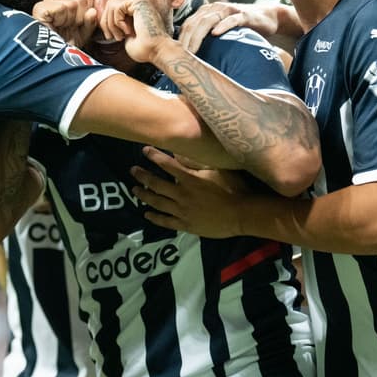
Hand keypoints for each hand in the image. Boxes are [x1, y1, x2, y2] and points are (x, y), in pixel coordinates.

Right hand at [32, 0, 96, 48]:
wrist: (51, 61)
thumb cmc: (64, 48)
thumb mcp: (83, 35)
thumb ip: (91, 22)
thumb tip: (93, 11)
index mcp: (68, 3)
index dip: (86, 13)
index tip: (79, 26)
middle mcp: (57, 0)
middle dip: (80, 17)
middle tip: (70, 28)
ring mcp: (47, 2)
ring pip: (72, 3)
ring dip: (70, 21)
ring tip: (63, 29)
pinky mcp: (40, 8)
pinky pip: (62, 7)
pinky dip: (62, 20)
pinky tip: (56, 26)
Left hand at [98, 0, 172, 65]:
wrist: (156, 51)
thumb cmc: (144, 48)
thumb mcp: (125, 34)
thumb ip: (117, 23)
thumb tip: (103, 19)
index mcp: (137, 7)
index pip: (113, 8)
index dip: (107, 23)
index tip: (111, 37)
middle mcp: (140, 0)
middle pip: (110, 5)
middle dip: (107, 23)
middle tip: (113, 37)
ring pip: (111, 5)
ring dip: (111, 24)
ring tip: (120, 36)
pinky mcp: (139, 1)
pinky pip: (116, 7)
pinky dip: (117, 22)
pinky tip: (128, 31)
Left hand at [130, 146, 248, 237]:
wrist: (243, 214)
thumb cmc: (234, 189)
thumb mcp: (218, 169)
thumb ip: (197, 162)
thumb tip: (179, 152)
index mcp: (190, 179)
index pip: (167, 165)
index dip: (154, 157)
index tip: (145, 151)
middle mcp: (182, 195)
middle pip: (156, 184)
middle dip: (143, 176)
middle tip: (133, 171)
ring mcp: (182, 211)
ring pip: (157, 203)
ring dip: (144, 195)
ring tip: (135, 190)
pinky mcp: (186, 225)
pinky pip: (166, 221)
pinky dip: (155, 217)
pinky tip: (146, 214)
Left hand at [178, 1, 300, 53]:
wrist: (268, 18)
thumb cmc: (240, 29)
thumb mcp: (220, 31)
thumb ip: (205, 38)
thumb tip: (188, 59)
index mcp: (205, 12)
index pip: (187, 25)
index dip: (178, 41)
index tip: (172, 57)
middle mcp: (214, 8)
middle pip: (193, 23)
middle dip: (185, 41)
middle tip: (179, 59)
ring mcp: (229, 10)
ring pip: (207, 20)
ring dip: (198, 36)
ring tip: (192, 51)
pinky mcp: (244, 14)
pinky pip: (231, 19)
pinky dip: (223, 26)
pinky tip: (216, 34)